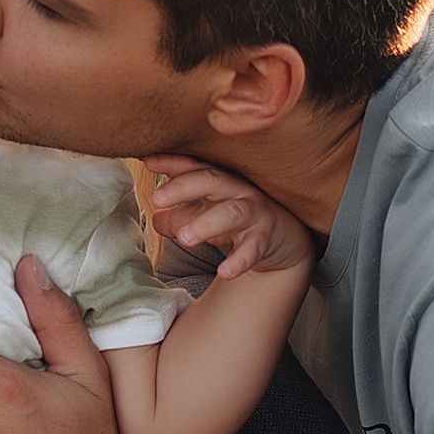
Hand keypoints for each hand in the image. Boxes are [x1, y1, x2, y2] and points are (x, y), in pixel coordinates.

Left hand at [144, 154, 317, 280]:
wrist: (285, 238)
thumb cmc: (238, 220)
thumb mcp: (205, 214)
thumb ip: (179, 216)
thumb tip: (155, 218)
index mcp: (219, 180)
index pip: (194, 166)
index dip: (172, 162)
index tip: (147, 161)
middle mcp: (238, 190)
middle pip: (211, 181)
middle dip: (184, 187)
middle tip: (157, 198)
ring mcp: (254, 213)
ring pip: (231, 213)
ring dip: (206, 223)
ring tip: (184, 238)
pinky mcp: (266, 238)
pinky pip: (253, 249)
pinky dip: (239, 260)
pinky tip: (225, 272)